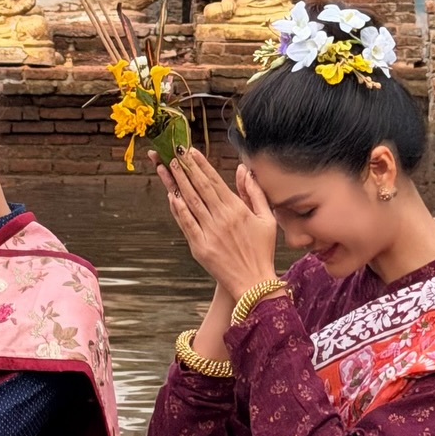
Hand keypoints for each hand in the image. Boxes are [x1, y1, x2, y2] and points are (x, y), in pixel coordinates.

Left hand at [155, 149, 278, 304]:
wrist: (254, 283)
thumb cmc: (262, 250)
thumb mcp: (266, 219)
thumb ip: (254, 192)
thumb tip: (245, 170)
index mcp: (238, 210)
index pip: (215, 181)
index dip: (202, 165)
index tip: (191, 151)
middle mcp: (222, 219)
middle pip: (200, 188)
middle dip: (186, 168)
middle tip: (174, 152)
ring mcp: (209, 233)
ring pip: (190, 202)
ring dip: (178, 183)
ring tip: (168, 167)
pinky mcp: (200, 247)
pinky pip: (186, 224)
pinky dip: (177, 209)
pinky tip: (171, 196)